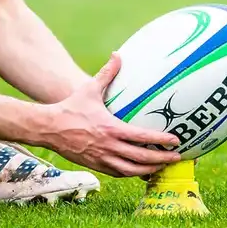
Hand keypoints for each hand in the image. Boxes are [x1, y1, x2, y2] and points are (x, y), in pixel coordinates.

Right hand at [36, 54, 181, 177]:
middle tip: (177, 158)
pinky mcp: (96, 165)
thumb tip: (117, 54)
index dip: (161, 140)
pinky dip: (131, 173)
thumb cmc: (71, 107)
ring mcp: (102, 158)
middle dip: (162, 159)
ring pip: (131, 170)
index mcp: (111, 128)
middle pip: (141, 158)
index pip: (142, 137)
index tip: (176, 141)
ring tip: (162, 166)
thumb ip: (107, 73)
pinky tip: (139, 170)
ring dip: (149, 169)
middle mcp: (109, 146)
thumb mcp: (90, 89)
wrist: (49, 127)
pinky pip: (118, 173)